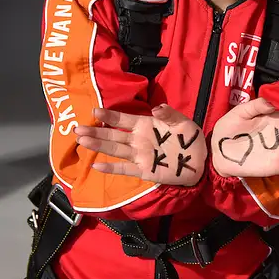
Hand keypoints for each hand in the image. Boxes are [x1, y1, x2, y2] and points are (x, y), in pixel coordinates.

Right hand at [75, 105, 206, 185]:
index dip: (109, 116)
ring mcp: (139, 155)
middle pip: (113, 135)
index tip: (95, 112)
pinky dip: (111, 168)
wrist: (201, 161)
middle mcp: (138, 140)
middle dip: (96, 132)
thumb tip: (155, 108)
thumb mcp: (183, 123)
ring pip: (115, 150)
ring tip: (82, 141)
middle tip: (77, 129)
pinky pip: (125, 168)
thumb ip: (169, 114)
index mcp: (145, 125)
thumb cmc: (190, 139)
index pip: (123, 119)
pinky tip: (96, 165)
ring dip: (98, 146)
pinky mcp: (144, 170)